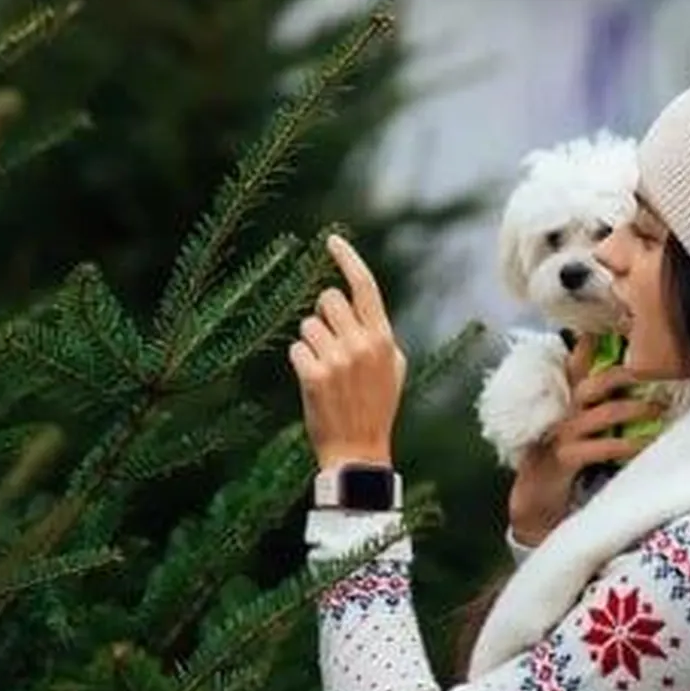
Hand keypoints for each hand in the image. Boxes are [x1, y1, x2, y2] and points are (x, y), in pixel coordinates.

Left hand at [288, 235, 407, 469]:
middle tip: (330, 342)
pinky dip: (301, 361)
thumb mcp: (394, 368)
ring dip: (311, 342)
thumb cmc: (376, 406)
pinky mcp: (312, 375)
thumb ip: (380, 334)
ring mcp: (336, 359)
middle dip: (324, 314)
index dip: (347, 258)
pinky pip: (296, 348)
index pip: (364, 286)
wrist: (359, 449)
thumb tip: (360, 304)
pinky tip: (314, 382)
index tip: (332, 241)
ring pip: (307, 324)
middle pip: (327, 299)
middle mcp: (361, 344)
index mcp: (384, 338)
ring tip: (325, 369)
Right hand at [507, 337, 660, 547]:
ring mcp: (561, 435)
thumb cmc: (562, 469)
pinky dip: (625, 446)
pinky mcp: (565, 458)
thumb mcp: (579, 436)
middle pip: (592, 382)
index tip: (612, 324)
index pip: (576, 366)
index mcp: (564, 404)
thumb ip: (599, 415)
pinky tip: (644, 446)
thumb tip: (640, 399)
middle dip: (622, 373)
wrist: (534, 506)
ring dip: (632, 409)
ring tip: (658, 408)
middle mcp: (561, 413)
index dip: (591, 344)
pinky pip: (600, 447)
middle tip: (651, 369)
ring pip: (600, 413)